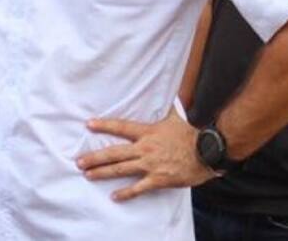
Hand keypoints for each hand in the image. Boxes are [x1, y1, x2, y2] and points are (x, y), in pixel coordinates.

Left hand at [77, 109, 216, 201]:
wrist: (209, 152)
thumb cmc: (192, 134)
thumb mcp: (176, 116)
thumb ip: (167, 105)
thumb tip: (168, 91)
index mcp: (147, 132)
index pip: (121, 127)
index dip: (104, 125)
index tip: (88, 125)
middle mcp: (145, 148)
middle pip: (114, 152)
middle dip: (95, 157)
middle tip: (78, 161)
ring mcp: (151, 165)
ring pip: (121, 169)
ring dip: (103, 172)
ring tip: (87, 174)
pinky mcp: (159, 179)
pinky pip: (139, 188)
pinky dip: (126, 193)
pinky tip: (114, 196)